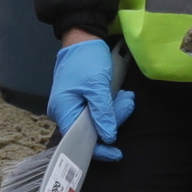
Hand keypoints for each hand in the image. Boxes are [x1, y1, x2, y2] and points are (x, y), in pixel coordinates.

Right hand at [48, 35, 135, 153]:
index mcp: (63, 110)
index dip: (98, 149)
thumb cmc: (87, 61)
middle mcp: (64, 111)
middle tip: (128, 103)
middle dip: (113, 120)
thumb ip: (103, 114)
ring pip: (96, 120)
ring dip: (114, 111)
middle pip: (90, 130)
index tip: (117, 154)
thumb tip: (108, 138)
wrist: (82, 37)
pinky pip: (96, 111)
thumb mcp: (98, 86)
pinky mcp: (80, 99)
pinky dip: (109, 106)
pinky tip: (119, 96)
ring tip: (127, 96)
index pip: (79, 141)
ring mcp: (72, 105)